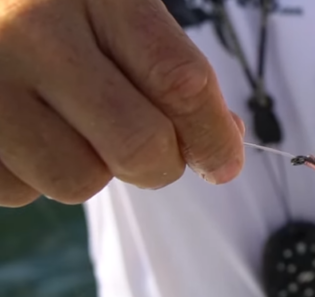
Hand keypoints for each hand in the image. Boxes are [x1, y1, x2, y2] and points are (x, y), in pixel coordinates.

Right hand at [0, 0, 243, 207]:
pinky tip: (24, 130)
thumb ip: (169, 69)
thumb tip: (220, 147)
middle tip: (155, 152)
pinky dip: (32, 175)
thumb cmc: (49, 7)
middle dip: (161, 164)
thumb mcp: (114, 8)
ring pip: (78, 181)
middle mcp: (33, 33)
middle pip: (138, 146)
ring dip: (90, 168)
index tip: (224, 162)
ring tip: (70, 125)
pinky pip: (19, 191)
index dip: (213, 136)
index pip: (179, 81)